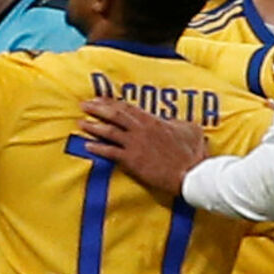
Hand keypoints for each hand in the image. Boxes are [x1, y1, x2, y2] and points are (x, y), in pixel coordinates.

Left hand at [78, 98, 205, 195]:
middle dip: (97, 108)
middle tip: (84, 105)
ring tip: (81, 123)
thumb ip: (178, 123)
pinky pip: (110, 152)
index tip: (100, 99)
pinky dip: (97, 149)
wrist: (190, 174)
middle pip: (114, 115)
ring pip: (109, 131)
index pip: (128, 108)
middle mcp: (141, 130)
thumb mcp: (190, 130)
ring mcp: (135, 145)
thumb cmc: (192, 153)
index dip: (112, 102)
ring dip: (93, 126)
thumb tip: (173, 121)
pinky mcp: (132, 160)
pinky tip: (87, 146)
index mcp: (153, 121)